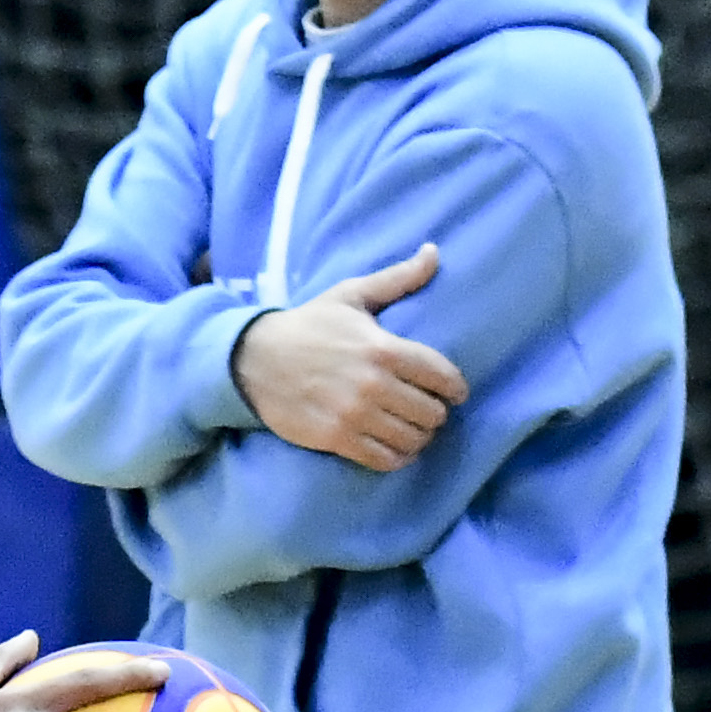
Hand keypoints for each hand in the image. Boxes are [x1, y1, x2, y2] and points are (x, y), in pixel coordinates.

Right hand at [229, 243, 465, 470]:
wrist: (254, 359)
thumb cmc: (309, 325)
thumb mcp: (351, 295)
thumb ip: (397, 279)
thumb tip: (433, 251)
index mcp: (383, 348)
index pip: (441, 375)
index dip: (456, 388)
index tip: (455, 393)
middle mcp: (373, 384)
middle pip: (430, 413)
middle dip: (435, 413)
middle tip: (428, 411)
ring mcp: (354, 414)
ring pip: (410, 439)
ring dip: (418, 438)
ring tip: (413, 431)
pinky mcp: (336, 438)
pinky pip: (383, 460)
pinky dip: (397, 459)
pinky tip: (396, 450)